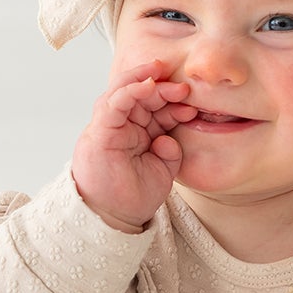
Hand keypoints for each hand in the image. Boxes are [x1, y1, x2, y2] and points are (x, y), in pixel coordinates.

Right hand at [70, 58, 197, 231]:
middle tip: (184, 88)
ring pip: (124, 91)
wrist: (113, 219)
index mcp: (139, 132)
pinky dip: (129, 90)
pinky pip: (113, 103)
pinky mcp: (99, 131)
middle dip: (163, 87)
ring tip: (163, 73)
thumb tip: (169, 140)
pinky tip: (147, 84)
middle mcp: (124, 125)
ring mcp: (110, 126)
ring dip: (145, 80)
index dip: (174, 102)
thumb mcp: (162, 171)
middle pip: (142, 94)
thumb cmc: (133, 197)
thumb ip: (171, 153)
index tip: (193, 104)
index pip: (156, 107)